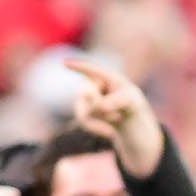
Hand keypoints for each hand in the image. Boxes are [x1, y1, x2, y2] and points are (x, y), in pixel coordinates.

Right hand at [66, 57, 163, 177]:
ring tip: (118, 118)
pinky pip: (84, 121)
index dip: (78, 66)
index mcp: (106, 76)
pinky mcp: (82, 112)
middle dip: (100, 105)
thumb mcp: (130, 101)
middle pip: (87, 94)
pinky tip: (110, 132)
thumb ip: (116, 101)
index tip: (65, 62)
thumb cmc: (130, 102)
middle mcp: (91, 84)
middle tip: (119, 114)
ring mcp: (84, 98)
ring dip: (103, 117)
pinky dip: (98, 127)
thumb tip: (101, 106)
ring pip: (84, 110)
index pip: (91, 70)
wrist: (126, 118)